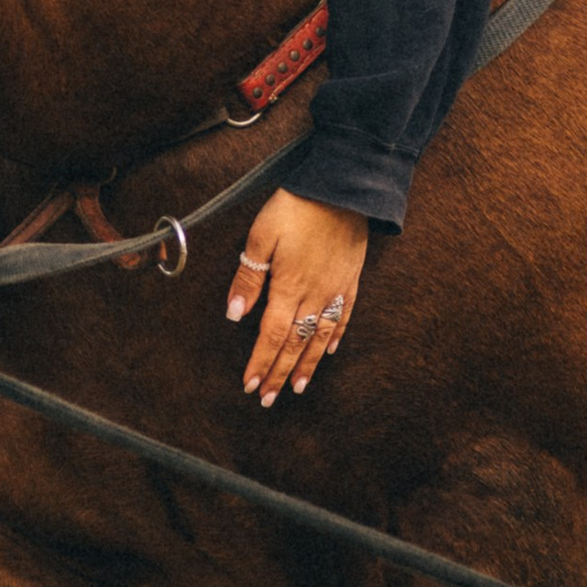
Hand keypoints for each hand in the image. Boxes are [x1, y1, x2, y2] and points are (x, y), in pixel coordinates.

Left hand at [227, 193, 368, 405]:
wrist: (343, 187)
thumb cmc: (297, 207)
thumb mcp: (262, 236)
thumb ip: (249, 278)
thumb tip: (234, 315)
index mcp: (289, 288)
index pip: (271, 336)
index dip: (260, 363)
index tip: (250, 386)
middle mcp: (315, 296)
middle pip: (295, 345)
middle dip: (278, 373)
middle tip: (268, 399)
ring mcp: (336, 289)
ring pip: (320, 337)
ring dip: (307, 365)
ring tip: (296, 387)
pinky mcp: (351, 279)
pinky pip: (344, 316)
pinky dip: (335, 337)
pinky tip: (330, 350)